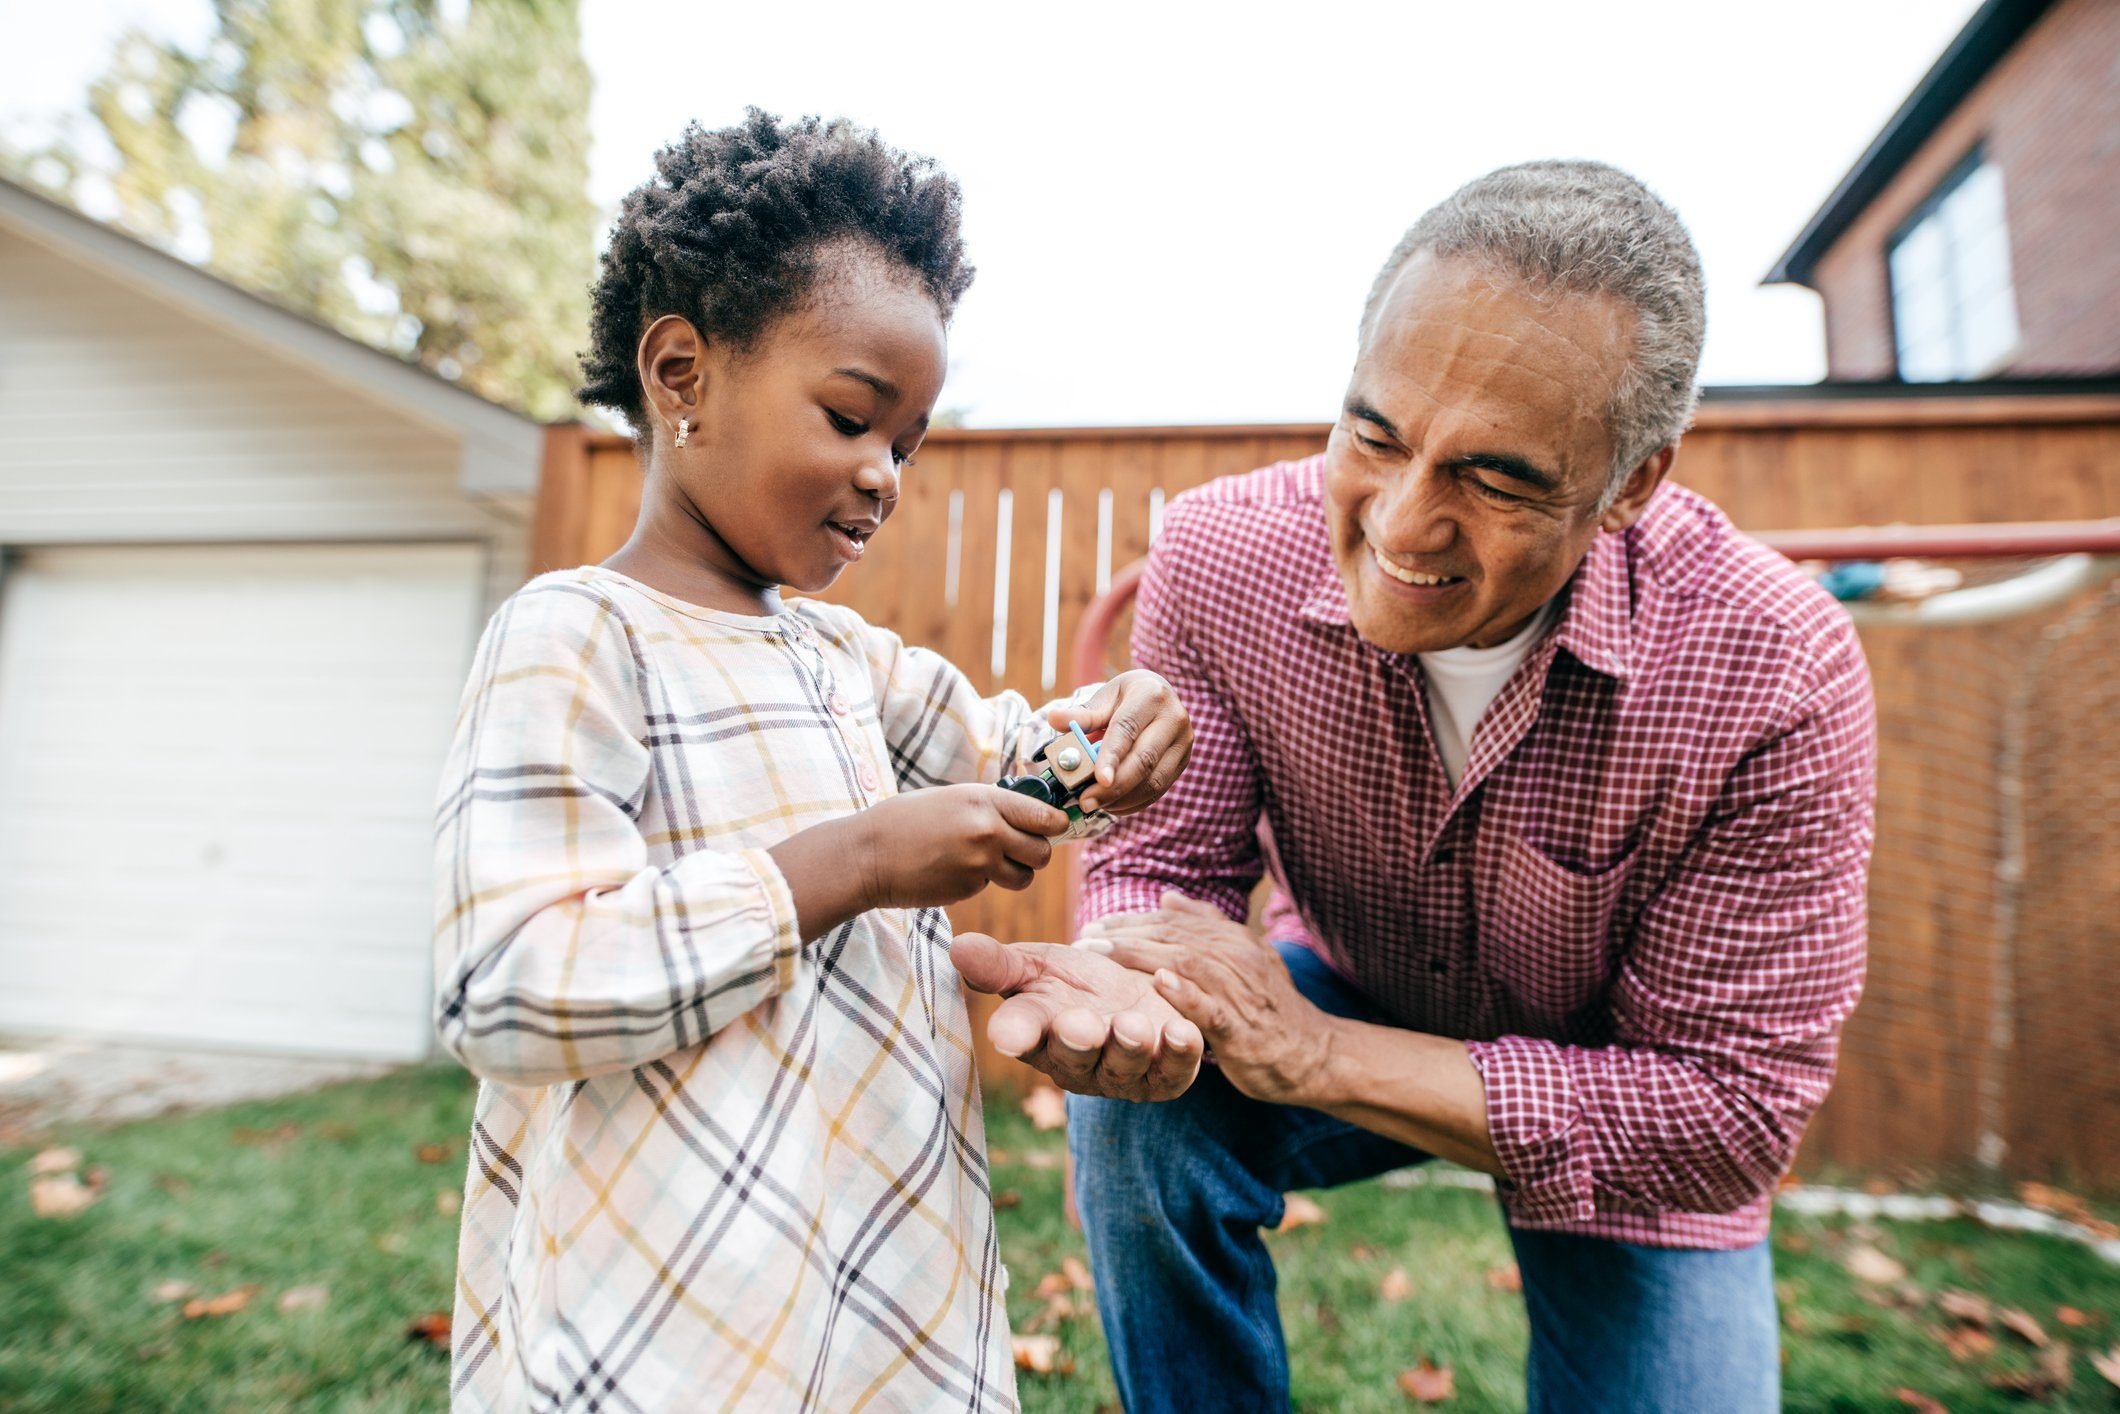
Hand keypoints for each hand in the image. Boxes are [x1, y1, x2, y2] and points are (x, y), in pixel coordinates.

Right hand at [857, 784, 1069, 908]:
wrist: (869, 854)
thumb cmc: (908, 820)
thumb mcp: (954, 798)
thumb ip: (992, 806)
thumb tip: (1031, 814)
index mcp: (985, 801)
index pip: (1045, 816)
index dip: (1055, 824)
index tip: (1053, 827)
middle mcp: (987, 831)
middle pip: (1042, 852)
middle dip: (1035, 854)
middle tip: (1018, 849)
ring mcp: (978, 864)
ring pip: (1023, 877)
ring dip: (1012, 873)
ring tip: (985, 862)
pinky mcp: (967, 889)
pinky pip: (990, 886)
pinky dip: (978, 882)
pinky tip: (951, 870)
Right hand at [952, 933, 1203, 1101]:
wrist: (1132, 995)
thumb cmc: (1074, 984)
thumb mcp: (1036, 966)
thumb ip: (1000, 963)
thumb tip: (956, 946)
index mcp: (1037, 1034)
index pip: (1021, 1034)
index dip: (1017, 1034)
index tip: (1011, 1034)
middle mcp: (1077, 1062)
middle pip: (1074, 1058)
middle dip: (1078, 1041)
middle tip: (1081, 1024)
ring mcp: (1122, 1073)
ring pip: (1124, 1067)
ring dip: (1130, 1047)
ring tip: (1134, 1024)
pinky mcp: (1166, 1075)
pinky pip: (1174, 1071)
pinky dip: (1181, 1052)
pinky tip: (1183, 1030)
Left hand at [1046, 670, 1189, 814]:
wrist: (1158, 696)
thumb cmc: (1126, 698)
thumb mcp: (1105, 697)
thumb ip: (1082, 714)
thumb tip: (1054, 719)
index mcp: (1152, 695)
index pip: (1128, 729)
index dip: (1112, 756)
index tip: (1098, 779)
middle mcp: (1174, 719)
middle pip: (1144, 760)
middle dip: (1113, 787)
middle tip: (1086, 802)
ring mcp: (1183, 744)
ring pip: (1153, 782)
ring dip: (1121, 799)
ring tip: (1094, 805)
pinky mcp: (1182, 764)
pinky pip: (1158, 791)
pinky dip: (1132, 803)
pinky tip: (1111, 805)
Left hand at [1082, 891, 1336, 1105]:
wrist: (1315, 1053)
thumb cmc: (1270, 1008)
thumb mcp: (1244, 958)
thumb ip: (1206, 926)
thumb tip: (1167, 896)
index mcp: (1232, 939)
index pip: (1173, 920)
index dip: (1130, 921)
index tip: (1093, 927)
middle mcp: (1237, 956)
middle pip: (1173, 935)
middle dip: (1124, 935)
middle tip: (1084, 940)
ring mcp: (1242, 990)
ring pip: (1186, 962)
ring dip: (1140, 956)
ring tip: (1103, 954)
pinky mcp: (1244, 1028)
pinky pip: (1211, 1006)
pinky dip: (1185, 992)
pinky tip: (1159, 983)